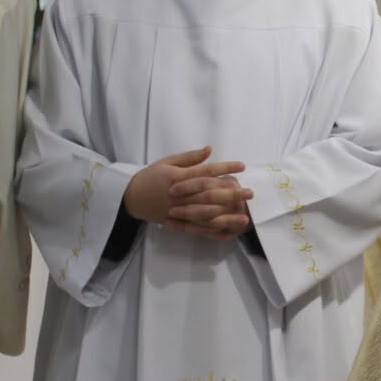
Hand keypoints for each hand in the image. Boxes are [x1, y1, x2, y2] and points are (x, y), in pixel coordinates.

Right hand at [123, 146, 251, 238]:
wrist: (131, 198)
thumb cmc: (151, 176)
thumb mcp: (167, 162)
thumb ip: (190, 157)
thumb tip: (210, 149)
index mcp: (177, 177)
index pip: (205, 172)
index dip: (224, 168)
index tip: (242, 166)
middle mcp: (180, 195)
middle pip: (208, 195)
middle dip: (230, 194)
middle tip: (250, 193)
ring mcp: (179, 211)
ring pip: (205, 215)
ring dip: (225, 216)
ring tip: (243, 216)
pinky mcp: (178, 223)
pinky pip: (198, 229)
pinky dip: (213, 230)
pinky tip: (228, 230)